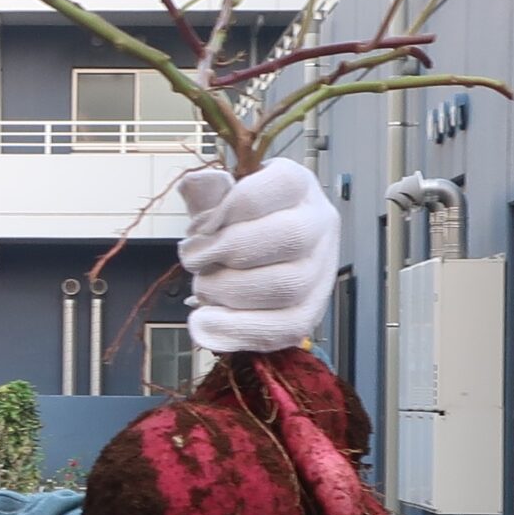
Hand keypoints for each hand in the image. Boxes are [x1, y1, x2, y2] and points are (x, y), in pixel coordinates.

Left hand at [175, 158, 339, 354]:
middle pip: (289, 237)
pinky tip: (205, 323)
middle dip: (229, 251)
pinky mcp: (311, 311)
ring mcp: (321, 270)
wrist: (261, 258)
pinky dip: (238, 330)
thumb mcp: (222, 200)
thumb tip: (192, 184)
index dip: (233, 207)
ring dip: (230, 291)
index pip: (282, 185)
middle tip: (193, 259)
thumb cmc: (240, 225)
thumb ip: (207, 194)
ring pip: (288, 286)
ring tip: (202, 287)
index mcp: (300, 186)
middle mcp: (320, 224)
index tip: (200, 226)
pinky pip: (286, 329)